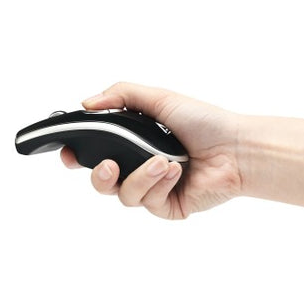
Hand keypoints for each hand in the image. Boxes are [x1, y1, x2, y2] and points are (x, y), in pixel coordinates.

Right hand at [61, 82, 242, 218]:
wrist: (235, 148)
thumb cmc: (204, 122)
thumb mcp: (160, 99)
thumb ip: (122, 95)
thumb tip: (87, 103)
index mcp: (136, 144)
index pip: (97, 154)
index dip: (77, 157)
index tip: (67, 152)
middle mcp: (141, 169)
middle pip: (103, 183)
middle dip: (99, 176)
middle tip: (108, 165)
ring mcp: (154, 190)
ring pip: (124, 195)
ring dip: (140, 176)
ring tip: (163, 161)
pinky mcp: (168, 207)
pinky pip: (148, 202)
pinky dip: (159, 184)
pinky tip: (177, 171)